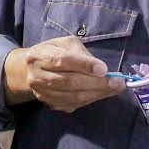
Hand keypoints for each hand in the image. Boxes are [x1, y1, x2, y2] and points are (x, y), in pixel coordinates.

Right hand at [2, 36, 124, 110]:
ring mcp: (41, 93)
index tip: (104, 69)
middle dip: (96, 83)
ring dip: (97, 93)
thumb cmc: (53, 52)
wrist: (30, 69)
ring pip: (72, 96)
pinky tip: (101, 93)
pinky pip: (73, 104)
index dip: (84, 65)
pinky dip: (90, 100)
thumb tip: (102, 70)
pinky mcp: (49, 104)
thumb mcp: (65, 44)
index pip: (63, 61)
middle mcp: (36, 75)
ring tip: (114, 88)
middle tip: (117, 82)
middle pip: (69, 82)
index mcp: (39, 54)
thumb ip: (81, 54)